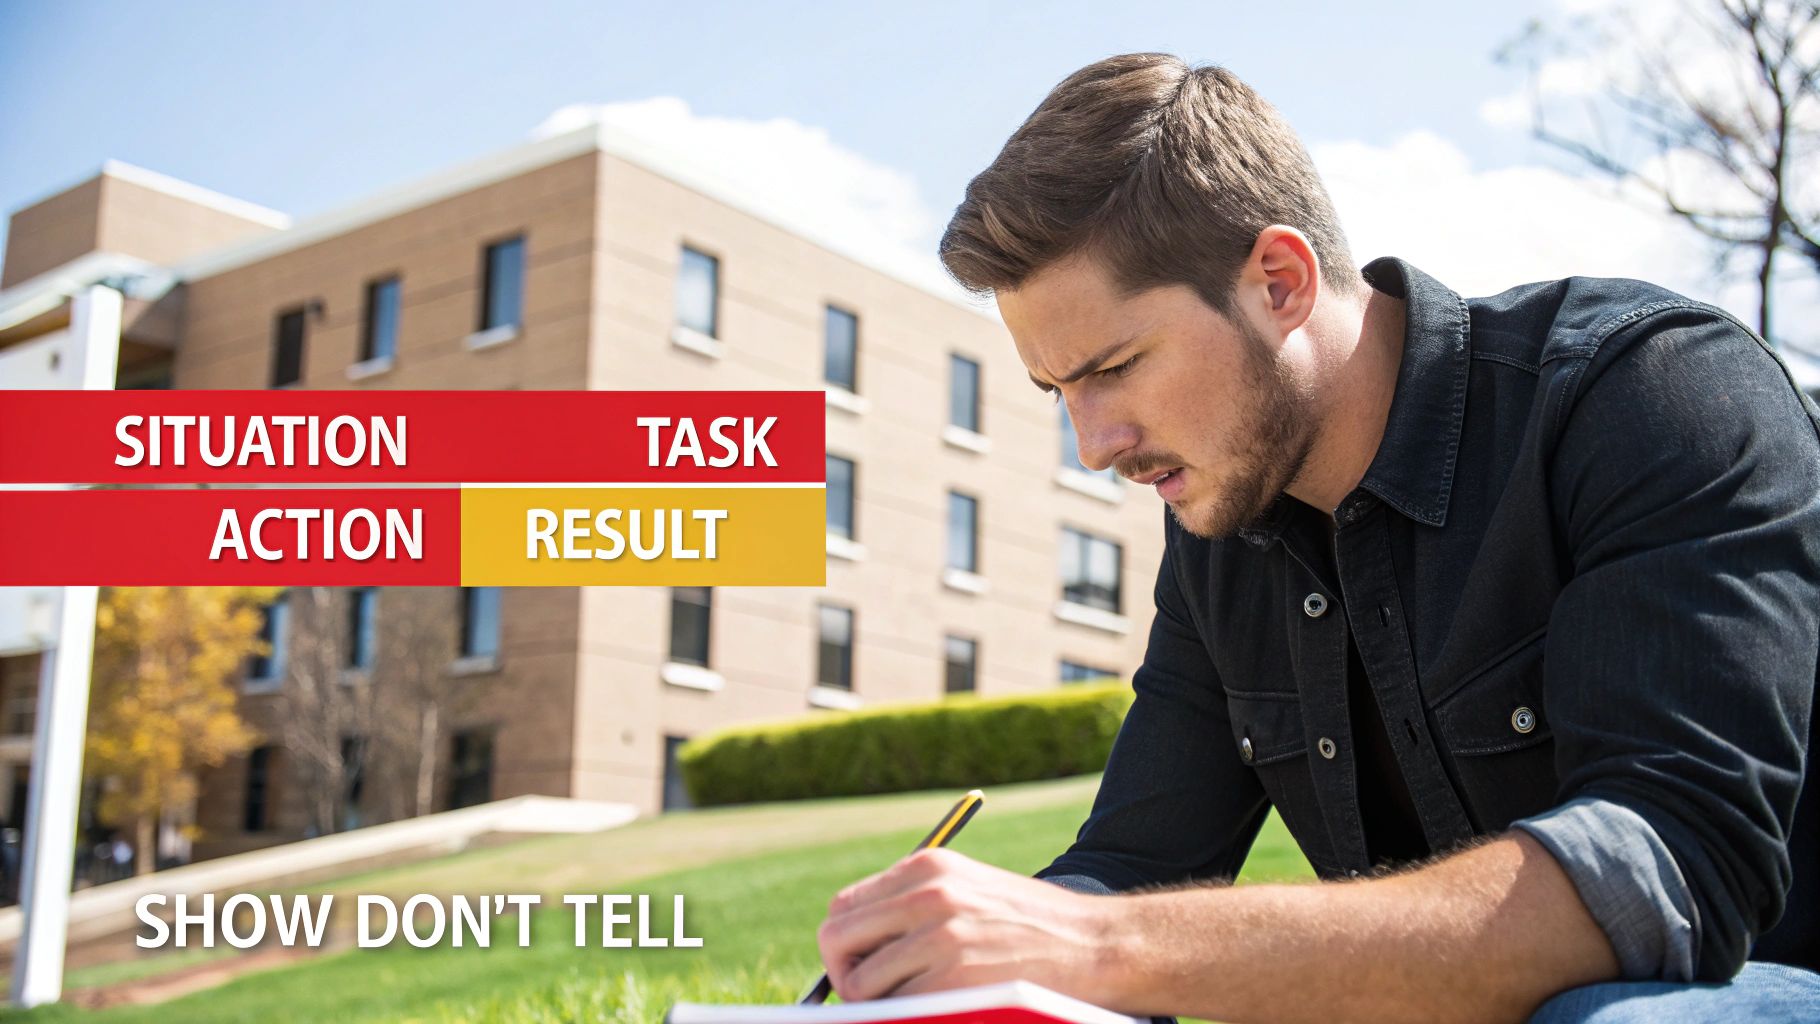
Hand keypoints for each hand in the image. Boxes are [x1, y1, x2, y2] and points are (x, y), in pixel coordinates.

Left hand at [816, 847, 1121, 1003]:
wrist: (1096, 944)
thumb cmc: (1032, 923)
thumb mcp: (969, 888)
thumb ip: (914, 905)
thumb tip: (853, 947)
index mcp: (926, 867)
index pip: (844, 907)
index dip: (845, 944)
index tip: (863, 965)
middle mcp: (926, 895)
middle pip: (836, 940)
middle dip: (845, 975)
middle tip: (871, 996)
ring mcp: (939, 937)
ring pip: (860, 984)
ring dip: (875, 1004)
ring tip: (912, 1005)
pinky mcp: (953, 979)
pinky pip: (896, 1009)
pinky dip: (904, 1017)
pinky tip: (936, 1011)